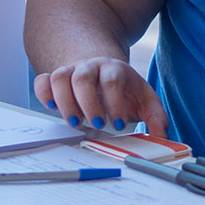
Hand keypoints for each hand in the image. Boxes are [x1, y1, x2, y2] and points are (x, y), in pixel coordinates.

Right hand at [33, 57, 168, 136]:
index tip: (118, 124)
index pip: (112, 80)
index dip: (114, 102)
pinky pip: (42, 80)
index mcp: (115, 69)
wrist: (102, 69)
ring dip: (64, 101)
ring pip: (60, 76)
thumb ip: (155, 117)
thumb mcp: (144, 99)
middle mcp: (91, 67)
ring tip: (75, 122)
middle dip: (88, 102)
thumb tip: (162, 138)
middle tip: (97, 124)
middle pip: (83, 76)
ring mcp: (71, 71)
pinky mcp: (55, 79)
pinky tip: (52, 108)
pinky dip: (43, 93)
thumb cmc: (124, 89)